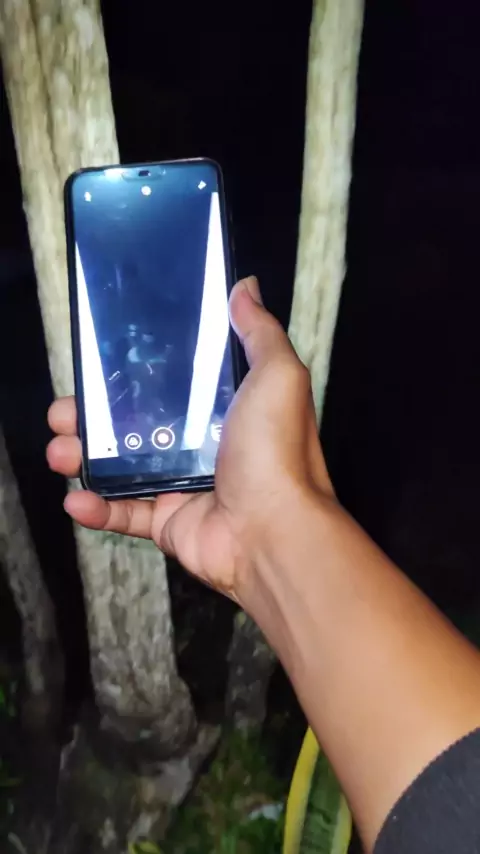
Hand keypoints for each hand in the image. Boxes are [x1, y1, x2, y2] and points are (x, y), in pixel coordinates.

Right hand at [47, 277, 332, 609]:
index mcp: (224, 409)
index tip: (100, 363)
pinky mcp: (167, 521)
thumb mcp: (278, 376)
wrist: (273, 530)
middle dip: (94, 417)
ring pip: (121, 467)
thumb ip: (259, 332)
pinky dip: (95, 508)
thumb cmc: (277, 451)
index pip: (171, 384)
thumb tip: (245, 288)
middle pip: (136, 423)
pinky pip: (123, 513)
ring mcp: (182, 484)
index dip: (133, 372)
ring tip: (60, 450)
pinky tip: (75, 498)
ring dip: (84, 458)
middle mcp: (201, 444)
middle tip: (66, 411)